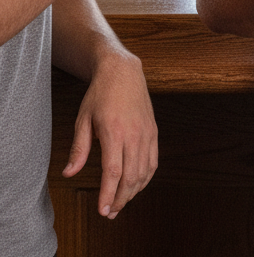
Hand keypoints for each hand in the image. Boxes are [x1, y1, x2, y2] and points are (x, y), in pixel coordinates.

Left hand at [62, 51, 157, 218]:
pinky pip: (153, 161)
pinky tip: (136, 185)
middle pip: (131, 176)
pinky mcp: (153, 131)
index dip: (108, 194)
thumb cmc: (100, 94)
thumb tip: (69, 173)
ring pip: (144, 171)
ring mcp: (147, 133)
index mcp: (114, 131)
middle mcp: (134, 134)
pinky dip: (146, 177)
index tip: (102, 210)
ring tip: (120, 202)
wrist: (123, 71)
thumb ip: (78, 149)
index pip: (113, 172)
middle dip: (120, 199)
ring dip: (133, 191)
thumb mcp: (83, 119)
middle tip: (109, 212)